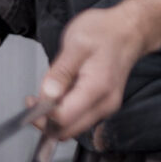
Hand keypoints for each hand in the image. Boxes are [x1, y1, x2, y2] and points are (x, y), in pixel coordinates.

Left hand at [39, 5, 153, 142]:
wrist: (129, 30)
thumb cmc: (105, 32)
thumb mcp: (77, 43)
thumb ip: (61, 71)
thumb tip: (47, 94)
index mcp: (97, 88)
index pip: (63, 119)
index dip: (42, 114)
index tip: (31, 100)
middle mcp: (105, 104)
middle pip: (68, 131)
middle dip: (46, 120)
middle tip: (35, 99)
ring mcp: (106, 107)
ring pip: (72, 127)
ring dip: (55, 116)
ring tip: (52, 90)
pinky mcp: (103, 106)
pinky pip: (79, 118)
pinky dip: (66, 111)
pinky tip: (63, 92)